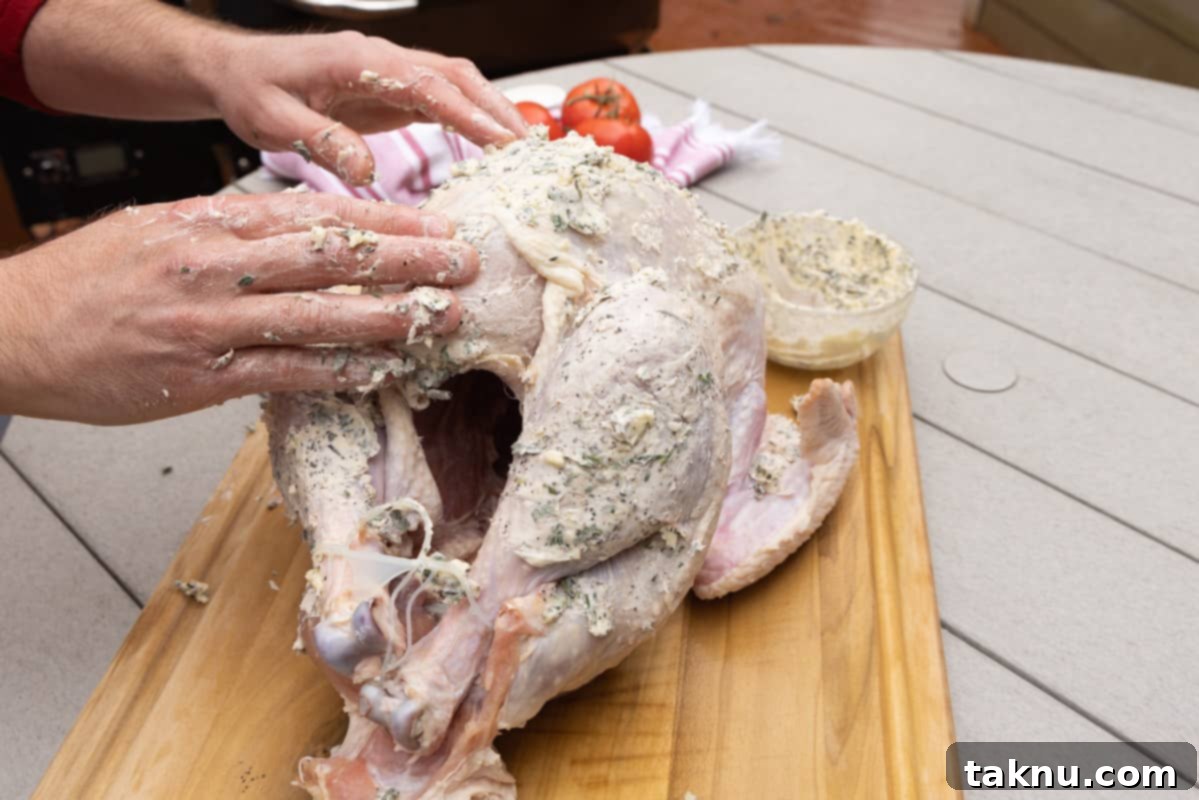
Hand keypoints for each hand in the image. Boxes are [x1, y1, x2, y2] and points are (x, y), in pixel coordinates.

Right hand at [0, 193, 478, 424]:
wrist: (14, 329)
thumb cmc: (88, 281)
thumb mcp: (160, 230)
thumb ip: (232, 232)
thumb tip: (302, 232)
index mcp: (208, 223)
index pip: (314, 213)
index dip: (383, 219)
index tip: (433, 222)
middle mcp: (215, 265)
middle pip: (330, 255)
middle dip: (405, 259)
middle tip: (462, 262)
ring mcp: (209, 321)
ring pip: (316, 314)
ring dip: (386, 316)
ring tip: (439, 317)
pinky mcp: (200, 375)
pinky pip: (283, 372)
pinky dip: (336, 371)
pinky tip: (379, 370)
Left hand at [208, 32, 528, 184]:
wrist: (239, 71)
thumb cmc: (252, 90)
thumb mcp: (272, 120)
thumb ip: (320, 141)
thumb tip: (365, 170)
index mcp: (358, 61)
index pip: (428, 85)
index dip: (469, 114)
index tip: (502, 142)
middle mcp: (383, 59)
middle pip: (457, 76)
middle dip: (497, 110)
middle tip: (531, 149)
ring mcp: (392, 71)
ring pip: (457, 83)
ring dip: (492, 111)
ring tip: (524, 149)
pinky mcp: (393, 88)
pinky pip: (445, 97)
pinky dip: (474, 116)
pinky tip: (493, 144)